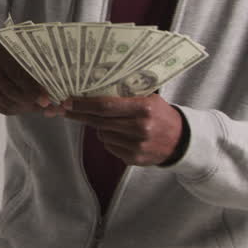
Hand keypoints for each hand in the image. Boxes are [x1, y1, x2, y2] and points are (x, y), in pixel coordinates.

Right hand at [0, 44, 64, 115]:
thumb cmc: (16, 54)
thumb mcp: (26, 52)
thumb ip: (39, 66)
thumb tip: (57, 88)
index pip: (16, 74)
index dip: (33, 88)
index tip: (47, 100)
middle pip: (11, 91)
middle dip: (32, 102)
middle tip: (48, 107)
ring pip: (7, 103)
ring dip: (27, 108)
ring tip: (43, 108)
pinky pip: (2, 109)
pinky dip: (19, 110)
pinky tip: (29, 108)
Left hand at [63, 93, 184, 165]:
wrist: (181, 141)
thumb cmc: (160, 115)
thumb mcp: (149, 98)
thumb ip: (126, 94)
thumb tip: (93, 88)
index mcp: (144, 108)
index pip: (106, 105)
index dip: (84, 104)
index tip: (68, 101)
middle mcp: (140, 127)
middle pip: (100, 121)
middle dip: (80, 115)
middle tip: (66, 109)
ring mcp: (137, 145)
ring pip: (102, 134)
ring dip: (98, 128)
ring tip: (111, 122)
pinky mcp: (134, 159)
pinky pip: (110, 147)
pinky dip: (109, 140)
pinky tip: (121, 135)